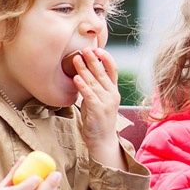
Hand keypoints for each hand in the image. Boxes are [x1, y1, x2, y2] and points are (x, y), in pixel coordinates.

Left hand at [72, 47, 123, 169]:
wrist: (103, 140)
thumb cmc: (98, 120)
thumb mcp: (99, 101)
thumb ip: (95, 88)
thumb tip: (84, 74)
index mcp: (113, 91)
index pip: (113, 70)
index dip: (106, 58)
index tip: (97, 49)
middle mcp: (112, 95)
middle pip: (102, 73)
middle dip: (93, 59)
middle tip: (84, 49)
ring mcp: (106, 102)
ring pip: (94, 82)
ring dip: (84, 69)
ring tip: (76, 58)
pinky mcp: (98, 110)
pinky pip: (89, 95)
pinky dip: (82, 86)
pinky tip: (76, 78)